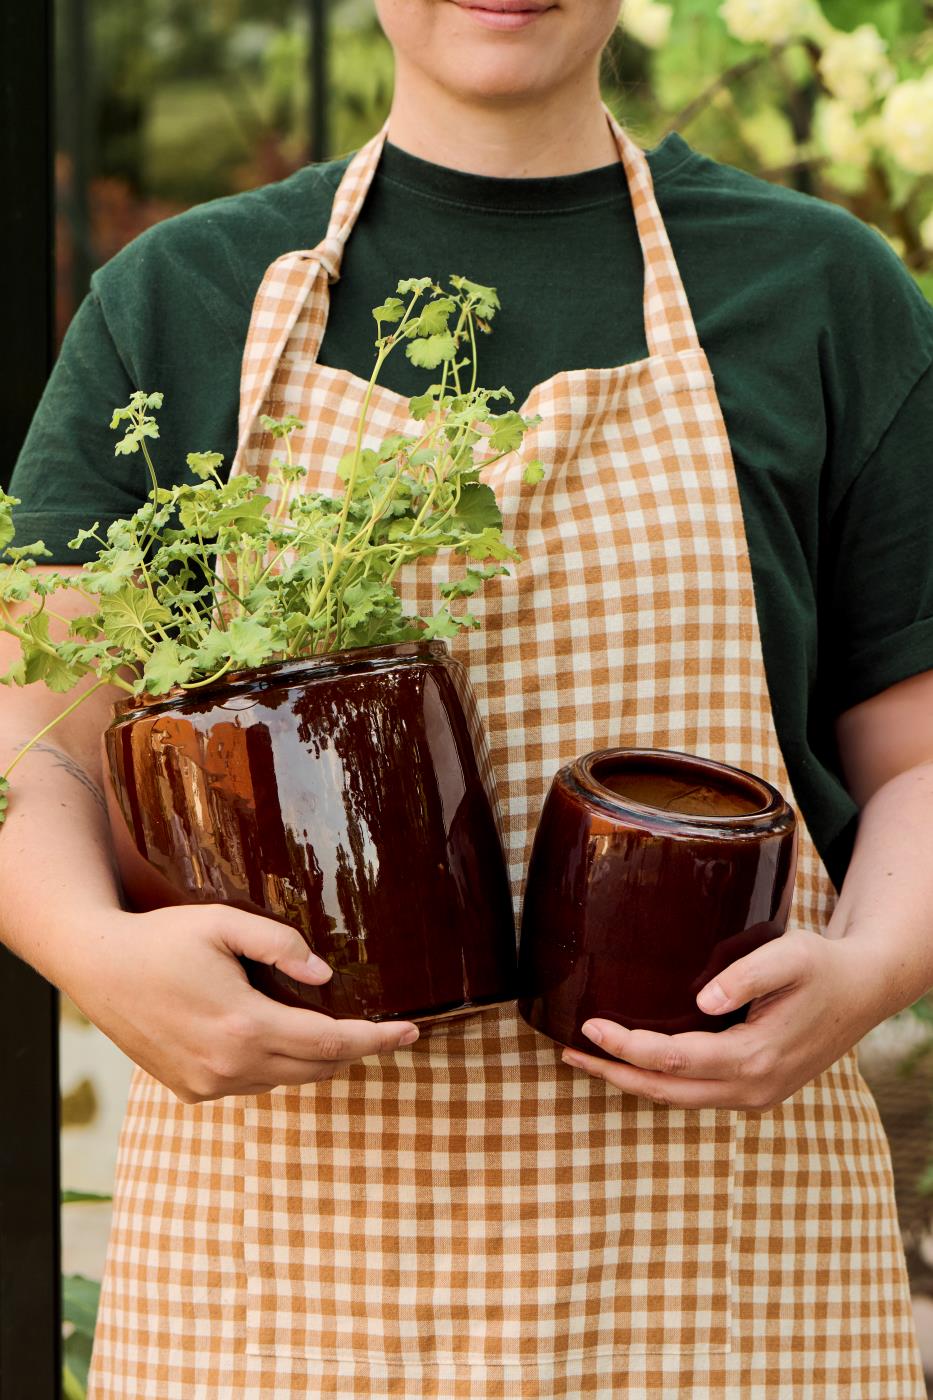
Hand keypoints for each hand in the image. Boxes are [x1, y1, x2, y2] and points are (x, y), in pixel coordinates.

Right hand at [64, 904, 418, 1103]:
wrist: (97, 966)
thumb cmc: (162, 938)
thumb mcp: (224, 924)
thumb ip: (281, 944)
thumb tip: (324, 973)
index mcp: (245, 1026)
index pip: (331, 1044)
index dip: (376, 1040)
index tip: (412, 1034)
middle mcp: (228, 1066)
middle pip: (315, 1069)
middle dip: (352, 1050)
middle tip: (381, 1027)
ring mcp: (207, 1085)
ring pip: (283, 1079)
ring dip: (309, 1058)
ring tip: (322, 1024)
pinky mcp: (190, 1091)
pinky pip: (250, 1083)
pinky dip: (270, 1064)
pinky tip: (266, 1033)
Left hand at [560, 928, 883, 1110]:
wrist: (862, 991)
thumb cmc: (822, 967)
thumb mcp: (791, 955)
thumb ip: (748, 975)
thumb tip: (704, 1000)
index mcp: (756, 1058)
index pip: (673, 1060)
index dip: (627, 1047)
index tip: (589, 1027)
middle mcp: (753, 1088)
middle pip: (667, 1091)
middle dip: (614, 1074)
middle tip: (569, 1053)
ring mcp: (755, 1095)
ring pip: (679, 1098)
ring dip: (633, 1081)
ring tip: (589, 1059)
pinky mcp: (755, 1089)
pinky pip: (695, 1092)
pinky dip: (659, 1081)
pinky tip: (634, 1062)